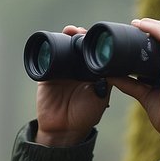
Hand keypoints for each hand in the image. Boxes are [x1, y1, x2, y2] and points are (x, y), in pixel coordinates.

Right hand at [34, 25, 110, 145]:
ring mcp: (61, 70)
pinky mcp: (47, 74)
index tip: (97, 35)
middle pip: (78, 45)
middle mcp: (77, 69)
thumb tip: (112, 61)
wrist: (64, 130)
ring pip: (64, 47)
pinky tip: (54, 40)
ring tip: (71, 31)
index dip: (94, 42)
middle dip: (80, 35)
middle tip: (82, 31)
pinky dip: (50, 47)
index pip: (93, 52)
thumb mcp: (102, 96)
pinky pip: (47, 58)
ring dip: (67, 37)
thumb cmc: (85, 115)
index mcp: (91, 72)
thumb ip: (107, 80)